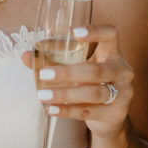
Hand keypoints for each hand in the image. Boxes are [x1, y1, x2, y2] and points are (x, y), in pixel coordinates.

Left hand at [22, 24, 133, 138]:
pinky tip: (51, 109)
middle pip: (96, 70)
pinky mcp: (116, 113)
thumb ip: (52, 59)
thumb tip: (25, 55)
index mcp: (112, 52)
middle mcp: (122, 71)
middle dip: (68, 73)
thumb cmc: (90, 83)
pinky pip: (89, 111)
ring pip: (93, 93)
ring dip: (65, 94)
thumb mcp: (76, 67)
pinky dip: (68, 110)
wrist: (109, 116)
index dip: (95, 32)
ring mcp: (122, 93)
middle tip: (44, 74)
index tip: (74, 34)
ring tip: (42, 95)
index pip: (111, 35)